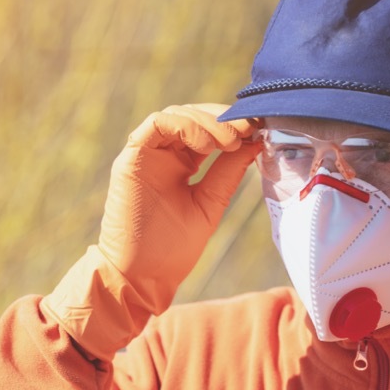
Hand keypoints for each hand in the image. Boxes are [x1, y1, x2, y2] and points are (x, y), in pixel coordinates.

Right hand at [43, 104, 259, 359]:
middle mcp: (162, 155)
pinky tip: (207, 145)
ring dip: (207, 121)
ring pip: (176, 114)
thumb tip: (255, 142)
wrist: (141, 275)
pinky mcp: (131, 158)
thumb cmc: (172, 248)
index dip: (233, 125)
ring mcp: (146, 154)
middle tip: (248, 129)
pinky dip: (184, 126)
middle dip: (223, 118)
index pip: (207, 129)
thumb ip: (228, 172)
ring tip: (230, 140)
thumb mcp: (210, 204)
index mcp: (181, 164)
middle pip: (192, 115)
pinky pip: (156, 125)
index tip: (259, 130)